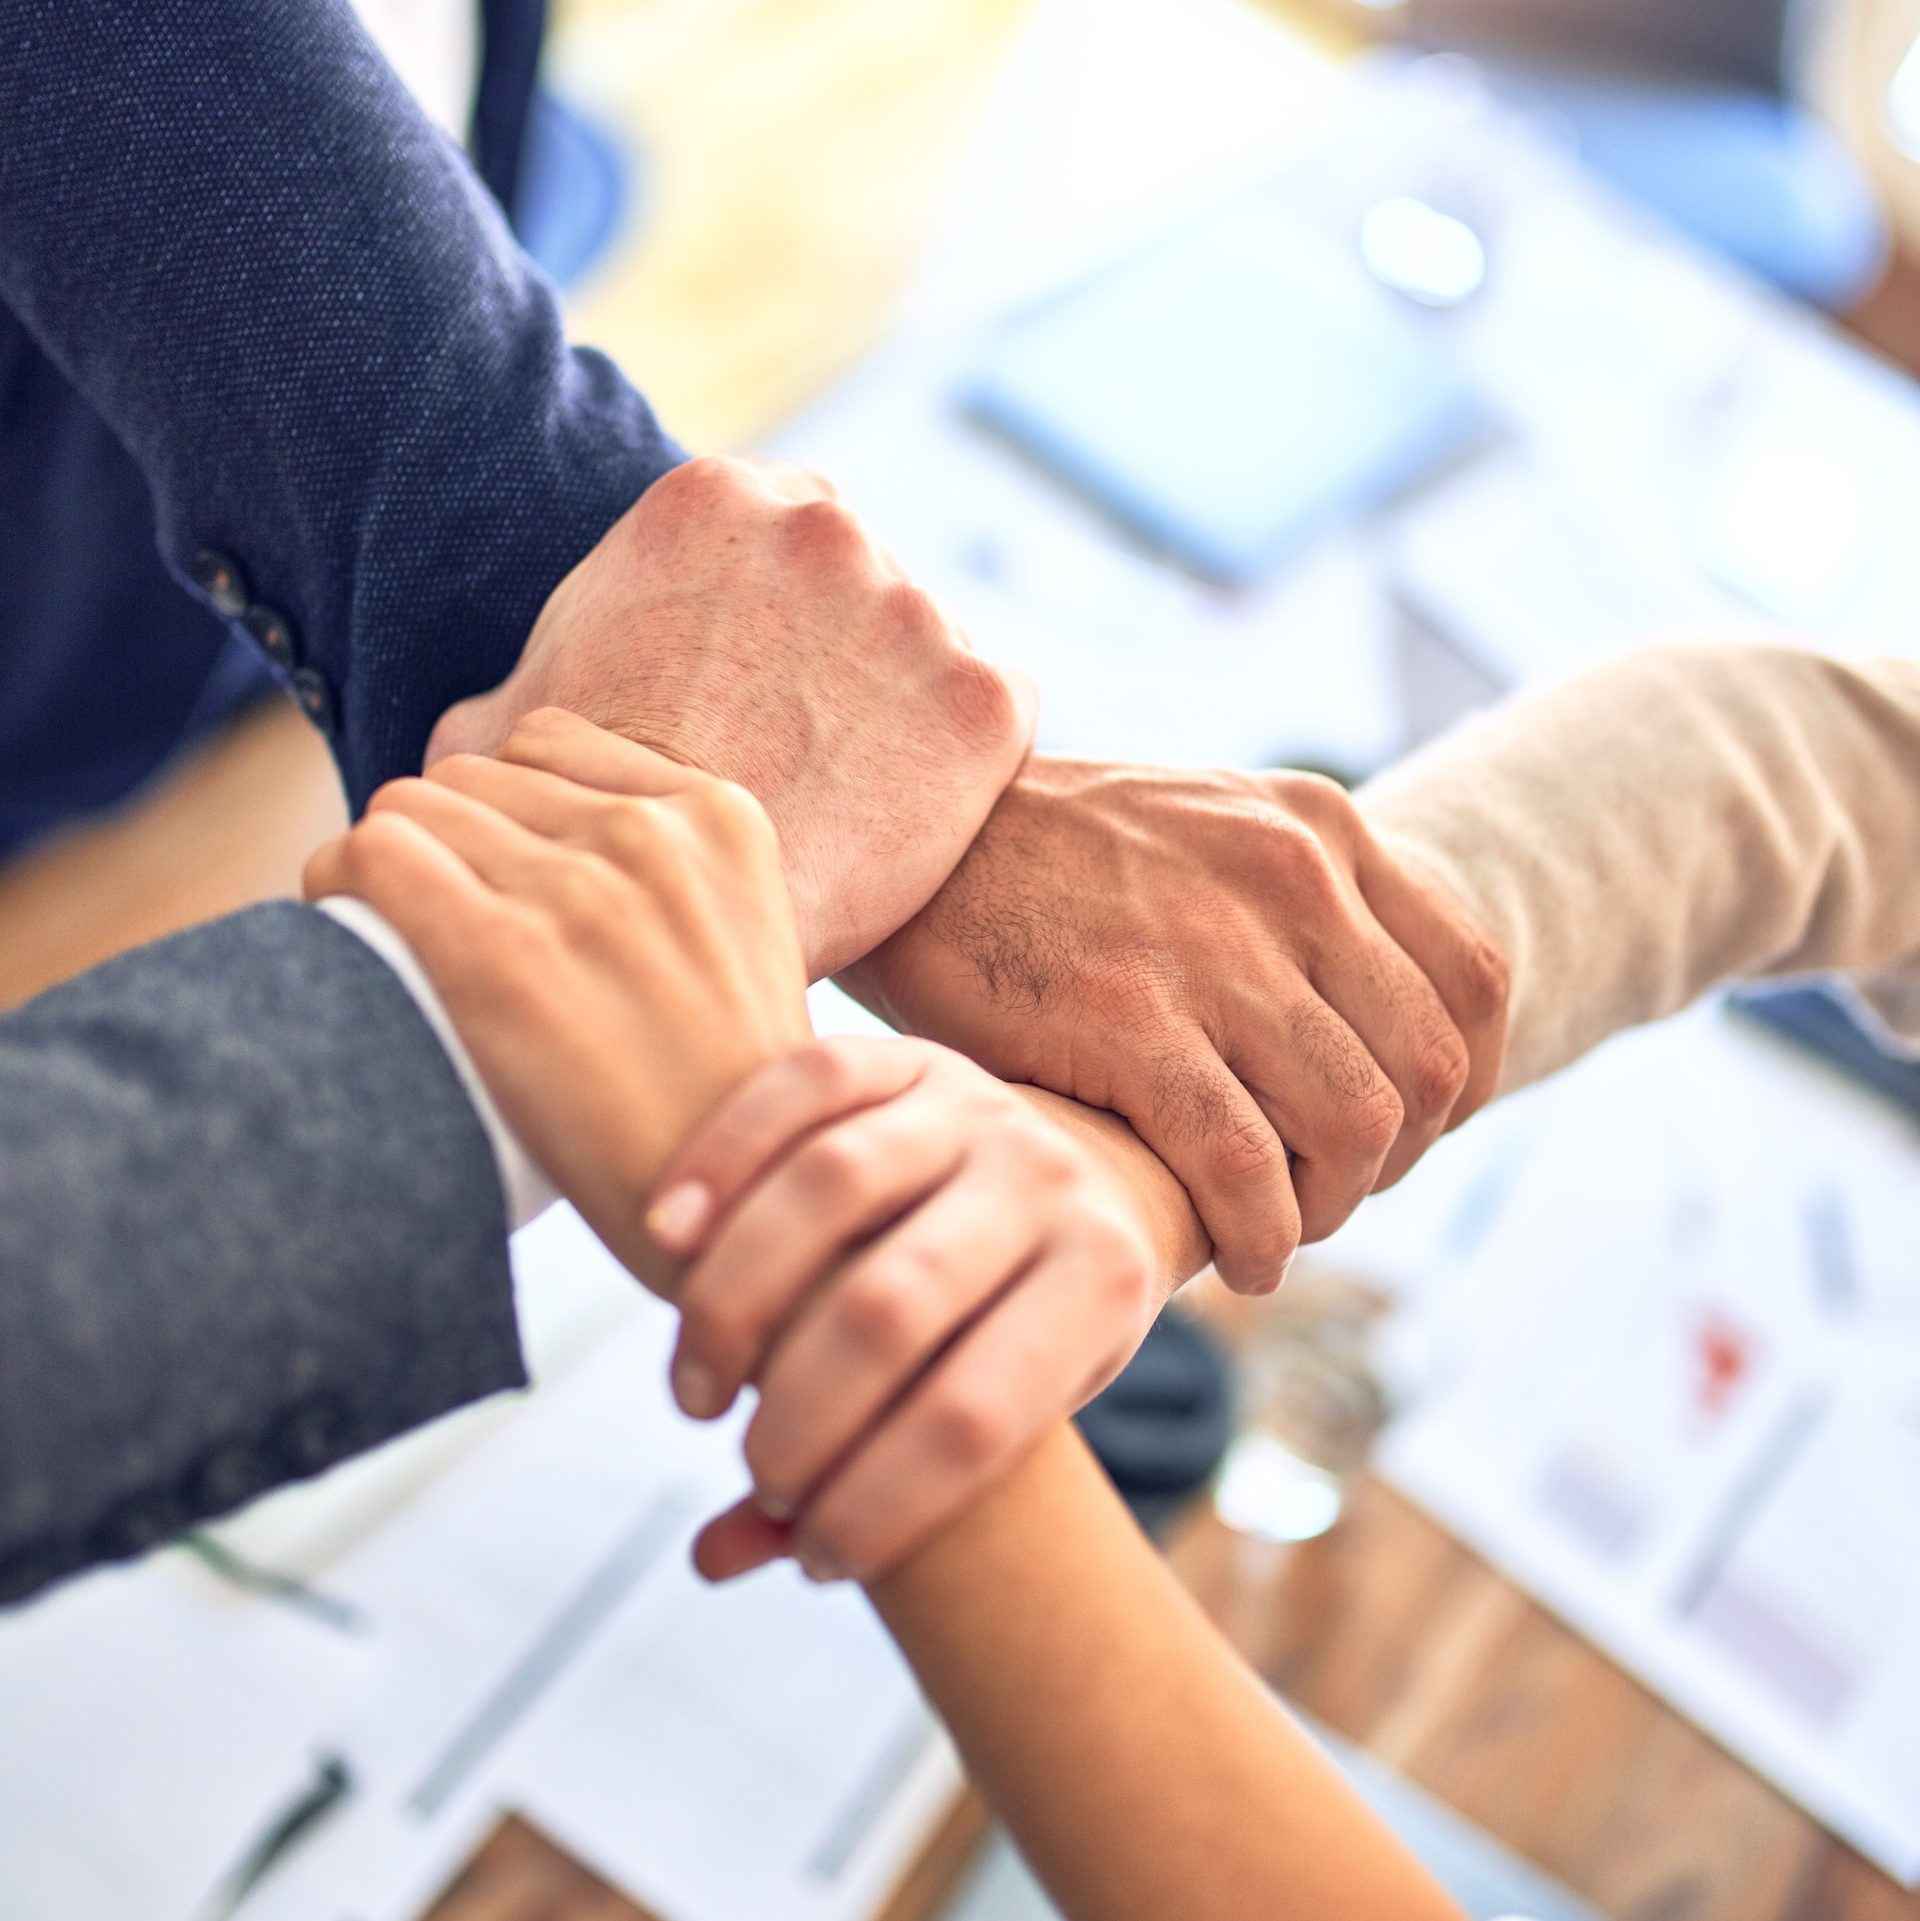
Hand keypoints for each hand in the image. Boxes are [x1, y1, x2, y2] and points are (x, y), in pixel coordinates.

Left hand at [303, 709, 811, 1284]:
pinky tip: (351, 936)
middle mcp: (653, 835)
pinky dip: (338, 885)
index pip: (552, 743)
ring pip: (411, 807)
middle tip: (442, 927)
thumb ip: (669, 874)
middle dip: (446, 843)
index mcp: (722, 819)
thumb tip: (539, 846)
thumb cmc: (728, 1103)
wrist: (739, 1215)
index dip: (507, 811)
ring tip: (399, 941)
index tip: (498, 879)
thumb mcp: (745, 942)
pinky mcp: (499, 953)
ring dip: (389, 867)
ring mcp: (579, 889)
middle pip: (473, 776)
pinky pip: (369, 855)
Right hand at [424, 456, 1037, 977]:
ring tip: (849, 793)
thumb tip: (488, 723)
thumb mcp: (500, 733)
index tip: (758, 682)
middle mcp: (824, 527)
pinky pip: (996, 715)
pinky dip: (967, 762)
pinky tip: (908, 815)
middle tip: (804, 743)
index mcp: (710, 500)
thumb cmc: (575, 828)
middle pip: (859, 575)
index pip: (774, 529)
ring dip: (904, 703)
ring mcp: (915, 608)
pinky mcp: (985, 698)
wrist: (671, 921)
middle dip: (840, 647)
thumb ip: (520, 688)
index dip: (769, 613)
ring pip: (928, 646)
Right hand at [648, 1035, 1162, 1583]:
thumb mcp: (1011, 1408)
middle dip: (799, 1417)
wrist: (1091, 1175)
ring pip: (831, 1187)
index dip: (882, 1506)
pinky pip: (801, 1086)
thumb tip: (716, 1557)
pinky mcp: (908, 1054)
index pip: (977, 1417)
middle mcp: (1049, 1179)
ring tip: (697, 1391)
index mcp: (1104, 1281)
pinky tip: (663, 1239)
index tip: (820, 1556)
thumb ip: (879, 1484)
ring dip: (735, 1302)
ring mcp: (977, 1103)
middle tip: (754, 1466)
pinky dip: (720, 1159)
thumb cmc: (1031, 1325)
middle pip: (890, 1306)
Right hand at [839, 759, 1509, 1292]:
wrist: (907, 832)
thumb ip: (1293, 902)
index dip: (1463, 1083)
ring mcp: (1214, 948)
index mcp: (1320, 829)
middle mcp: (1291, 878)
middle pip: (1427, 1067)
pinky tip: (1235, 1256)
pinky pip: (1245, 1166)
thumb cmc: (1049, 856)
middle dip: (1395, 1160)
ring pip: (1355, 1125)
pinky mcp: (1127, 1018)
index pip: (1474, 979)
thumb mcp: (1204, 829)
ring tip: (1279, 1228)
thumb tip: (1364, 1024)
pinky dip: (1261, 1235)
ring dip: (1330, 1207)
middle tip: (1328, 1191)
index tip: (1407, 1134)